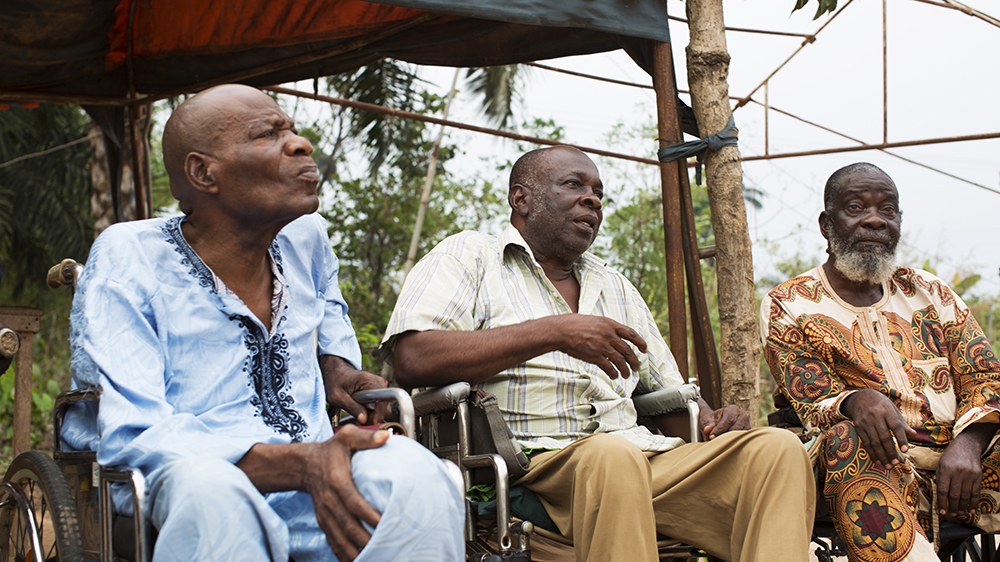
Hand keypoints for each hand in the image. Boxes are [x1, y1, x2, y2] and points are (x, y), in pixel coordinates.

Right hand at [304, 426, 389, 560]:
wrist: (304, 465)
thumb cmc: (330, 451)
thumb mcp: (346, 437)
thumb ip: (366, 438)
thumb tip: (386, 436)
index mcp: (337, 481)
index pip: (354, 502)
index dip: (368, 515)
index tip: (384, 524)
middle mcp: (330, 501)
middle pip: (348, 526)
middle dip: (365, 540)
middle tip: (383, 547)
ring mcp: (325, 514)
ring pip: (339, 538)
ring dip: (354, 551)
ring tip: (373, 558)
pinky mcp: (324, 522)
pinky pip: (333, 541)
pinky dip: (343, 554)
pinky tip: (355, 561)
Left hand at [320, 355, 388, 423]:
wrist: (335, 372)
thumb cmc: (335, 381)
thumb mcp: (337, 396)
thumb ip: (352, 407)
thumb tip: (364, 420)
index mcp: (368, 381)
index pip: (382, 401)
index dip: (378, 415)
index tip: (370, 423)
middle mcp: (378, 382)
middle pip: (385, 406)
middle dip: (374, 416)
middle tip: (360, 420)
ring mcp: (379, 386)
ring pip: (383, 407)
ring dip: (372, 414)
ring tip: (358, 415)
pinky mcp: (378, 390)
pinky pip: (380, 405)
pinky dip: (372, 411)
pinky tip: (361, 410)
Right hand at [554, 314, 647, 378]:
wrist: (562, 331)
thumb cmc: (575, 325)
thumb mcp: (595, 321)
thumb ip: (607, 328)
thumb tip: (616, 337)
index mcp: (610, 324)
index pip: (631, 334)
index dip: (640, 342)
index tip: (644, 349)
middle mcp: (608, 335)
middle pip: (627, 350)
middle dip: (634, 361)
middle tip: (637, 367)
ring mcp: (602, 346)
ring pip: (620, 361)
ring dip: (625, 370)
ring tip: (626, 375)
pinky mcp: (595, 356)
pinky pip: (609, 367)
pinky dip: (614, 373)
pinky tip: (615, 376)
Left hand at [699, 401, 749, 438]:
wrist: (716, 424)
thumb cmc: (712, 420)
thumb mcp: (706, 420)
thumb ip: (707, 424)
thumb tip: (708, 430)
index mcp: (733, 409)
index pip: (729, 420)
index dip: (720, 429)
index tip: (711, 436)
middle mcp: (743, 416)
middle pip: (735, 429)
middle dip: (723, 436)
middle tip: (714, 440)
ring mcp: (747, 426)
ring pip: (738, 436)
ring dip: (727, 440)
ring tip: (718, 441)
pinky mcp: (747, 435)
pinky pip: (740, 441)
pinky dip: (732, 443)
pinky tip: (725, 444)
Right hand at [841, 389, 916, 467]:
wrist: (860, 398)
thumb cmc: (881, 405)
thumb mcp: (893, 410)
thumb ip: (902, 423)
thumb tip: (914, 435)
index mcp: (887, 411)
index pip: (896, 426)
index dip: (901, 438)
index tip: (905, 450)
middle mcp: (875, 416)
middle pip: (884, 437)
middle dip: (891, 452)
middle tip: (896, 463)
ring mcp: (865, 422)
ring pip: (874, 442)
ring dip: (882, 456)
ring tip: (888, 466)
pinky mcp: (858, 428)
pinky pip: (866, 443)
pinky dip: (872, 454)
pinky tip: (878, 461)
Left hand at [936, 424, 996, 517]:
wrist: (966, 445)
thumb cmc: (950, 456)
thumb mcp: (940, 464)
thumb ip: (940, 479)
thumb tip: (939, 496)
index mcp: (945, 469)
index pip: (942, 490)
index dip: (942, 503)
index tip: (941, 512)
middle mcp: (958, 472)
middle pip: (954, 495)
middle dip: (952, 507)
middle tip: (951, 514)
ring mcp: (969, 474)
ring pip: (965, 496)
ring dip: (962, 507)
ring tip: (959, 513)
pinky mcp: (978, 476)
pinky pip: (976, 493)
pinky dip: (974, 503)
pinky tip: (971, 510)